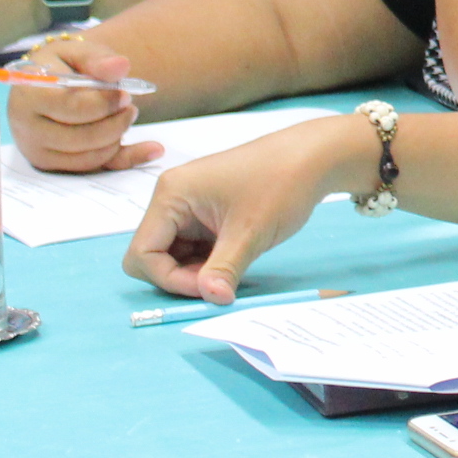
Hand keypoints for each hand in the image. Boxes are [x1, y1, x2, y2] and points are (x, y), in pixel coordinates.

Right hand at [7, 33, 159, 172]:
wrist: (43, 82)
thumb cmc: (61, 65)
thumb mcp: (75, 51)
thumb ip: (97, 57)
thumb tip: (121, 66)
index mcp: (29, 94)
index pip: (73, 108)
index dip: (105, 103)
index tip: (125, 94)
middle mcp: (26, 127)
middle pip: (81, 137)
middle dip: (115, 123)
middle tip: (129, 106)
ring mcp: (36, 150)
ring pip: (89, 156)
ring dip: (117, 137)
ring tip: (124, 116)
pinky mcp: (49, 165)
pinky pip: (93, 168)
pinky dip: (124, 157)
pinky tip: (152, 148)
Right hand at [123, 112, 364, 301]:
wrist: (314, 157)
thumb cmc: (281, 183)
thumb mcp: (251, 233)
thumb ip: (224, 270)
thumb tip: (210, 300)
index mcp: (171, 195)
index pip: (142, 254)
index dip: (169, 279)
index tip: (208, 287)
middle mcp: (172, 198)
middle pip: (153, 256)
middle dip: (181, 277)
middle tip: (221, 283)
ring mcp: (189, 206)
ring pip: (175, 255)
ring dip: (197, 271)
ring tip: (233, 269)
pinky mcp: (206, 214)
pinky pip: (194, 248)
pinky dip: (209, 262)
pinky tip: (235, 260)